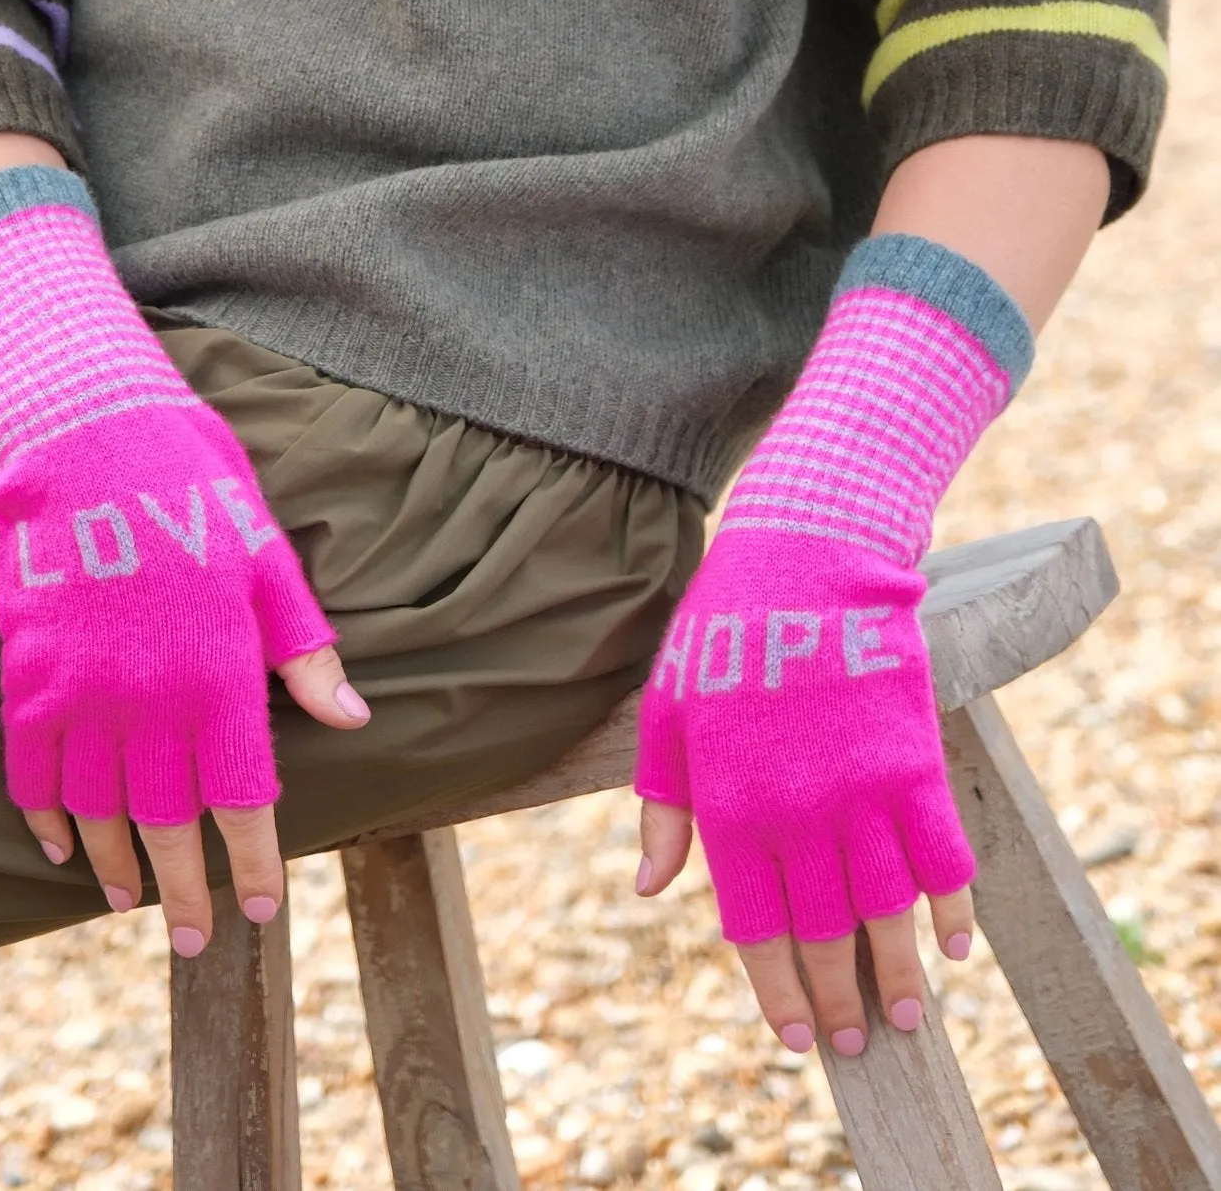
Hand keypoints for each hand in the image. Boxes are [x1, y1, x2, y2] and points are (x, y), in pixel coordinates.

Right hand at [0, 399, 367, 954]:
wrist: (91, 439)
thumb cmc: (195, 491)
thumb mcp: (269, 562)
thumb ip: (305, 651)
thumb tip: (352, 720)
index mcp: (221, 673)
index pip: (243, 795)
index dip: (254, 858)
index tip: (263, 907)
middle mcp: (151, 698)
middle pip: (169, 821)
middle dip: (186, 889)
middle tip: (198, 941)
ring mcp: (83, 691)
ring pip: (98, 808)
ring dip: (115, 865)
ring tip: (129, 904)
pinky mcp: (30, 674)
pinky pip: (30, 769)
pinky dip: (44, 816)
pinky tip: (61, 847)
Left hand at [633, 532, 975, 1055]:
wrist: (808, 559)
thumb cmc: (724, 632)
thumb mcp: (667, 713)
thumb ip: (661, 807)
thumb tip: (649, 890)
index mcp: (730, 809)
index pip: (754, 931)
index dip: (776, 992)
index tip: (796, 1038)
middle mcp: (799, 816)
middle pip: (825, 936)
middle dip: (840, 1000)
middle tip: (856, 1043)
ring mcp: (863, 795)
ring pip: (888, 913)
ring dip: (900, 974)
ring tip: (908, 1015)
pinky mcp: (915, 767)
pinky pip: (945, 861)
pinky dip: (953, 911)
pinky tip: (952, 946)